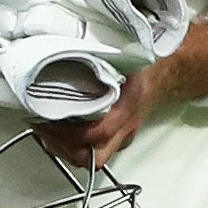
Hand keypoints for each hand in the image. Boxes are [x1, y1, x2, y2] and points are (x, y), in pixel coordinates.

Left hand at [35, 19, 207, 167]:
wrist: (167, 73)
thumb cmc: (141, 63)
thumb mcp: (122, 56)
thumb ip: (96, 59)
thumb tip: (60, 50)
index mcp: (128, 106)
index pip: (97, 133)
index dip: (67, 133)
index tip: (44, 119)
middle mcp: (126, 127)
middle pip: (93, 157)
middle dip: (62, 147)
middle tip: (40, 127)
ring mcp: (124, 136)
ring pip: (92, 158)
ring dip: (64, 149)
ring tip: (44, 129)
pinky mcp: (119, 139)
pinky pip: (95, 152)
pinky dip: (72, 146)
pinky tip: (58, 132)